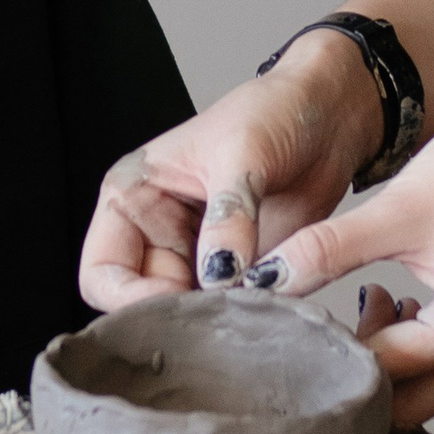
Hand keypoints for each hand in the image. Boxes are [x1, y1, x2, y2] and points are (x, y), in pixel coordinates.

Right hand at [79, 31, 385, 308]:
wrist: (331, 115)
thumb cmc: (274, 110)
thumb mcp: (243, 152)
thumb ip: (228, 215)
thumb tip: (219, 275)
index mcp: (134, 196)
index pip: (102, 272)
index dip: (128, 299)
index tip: (175, 305)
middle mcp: (157, 232)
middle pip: (142, 303)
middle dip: (176, 317)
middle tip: (218, 319)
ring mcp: (199, 256)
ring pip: (186, 315)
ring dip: (213, 323)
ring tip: (247, 309)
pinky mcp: (240, 271)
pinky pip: (230, 312)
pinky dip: (245, 318)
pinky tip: (268, 306)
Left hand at [247, 75, 433, 425]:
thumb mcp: (395, 209)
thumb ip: (326, 251)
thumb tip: (265, 280)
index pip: (383, 371)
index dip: (328, 354)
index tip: (287, 335)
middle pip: (409, 400)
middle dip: (358, 377)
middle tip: (312, 340)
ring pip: (425, 384)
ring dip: (384, 359)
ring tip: (356, 303)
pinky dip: (407, 343)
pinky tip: (384, 298)